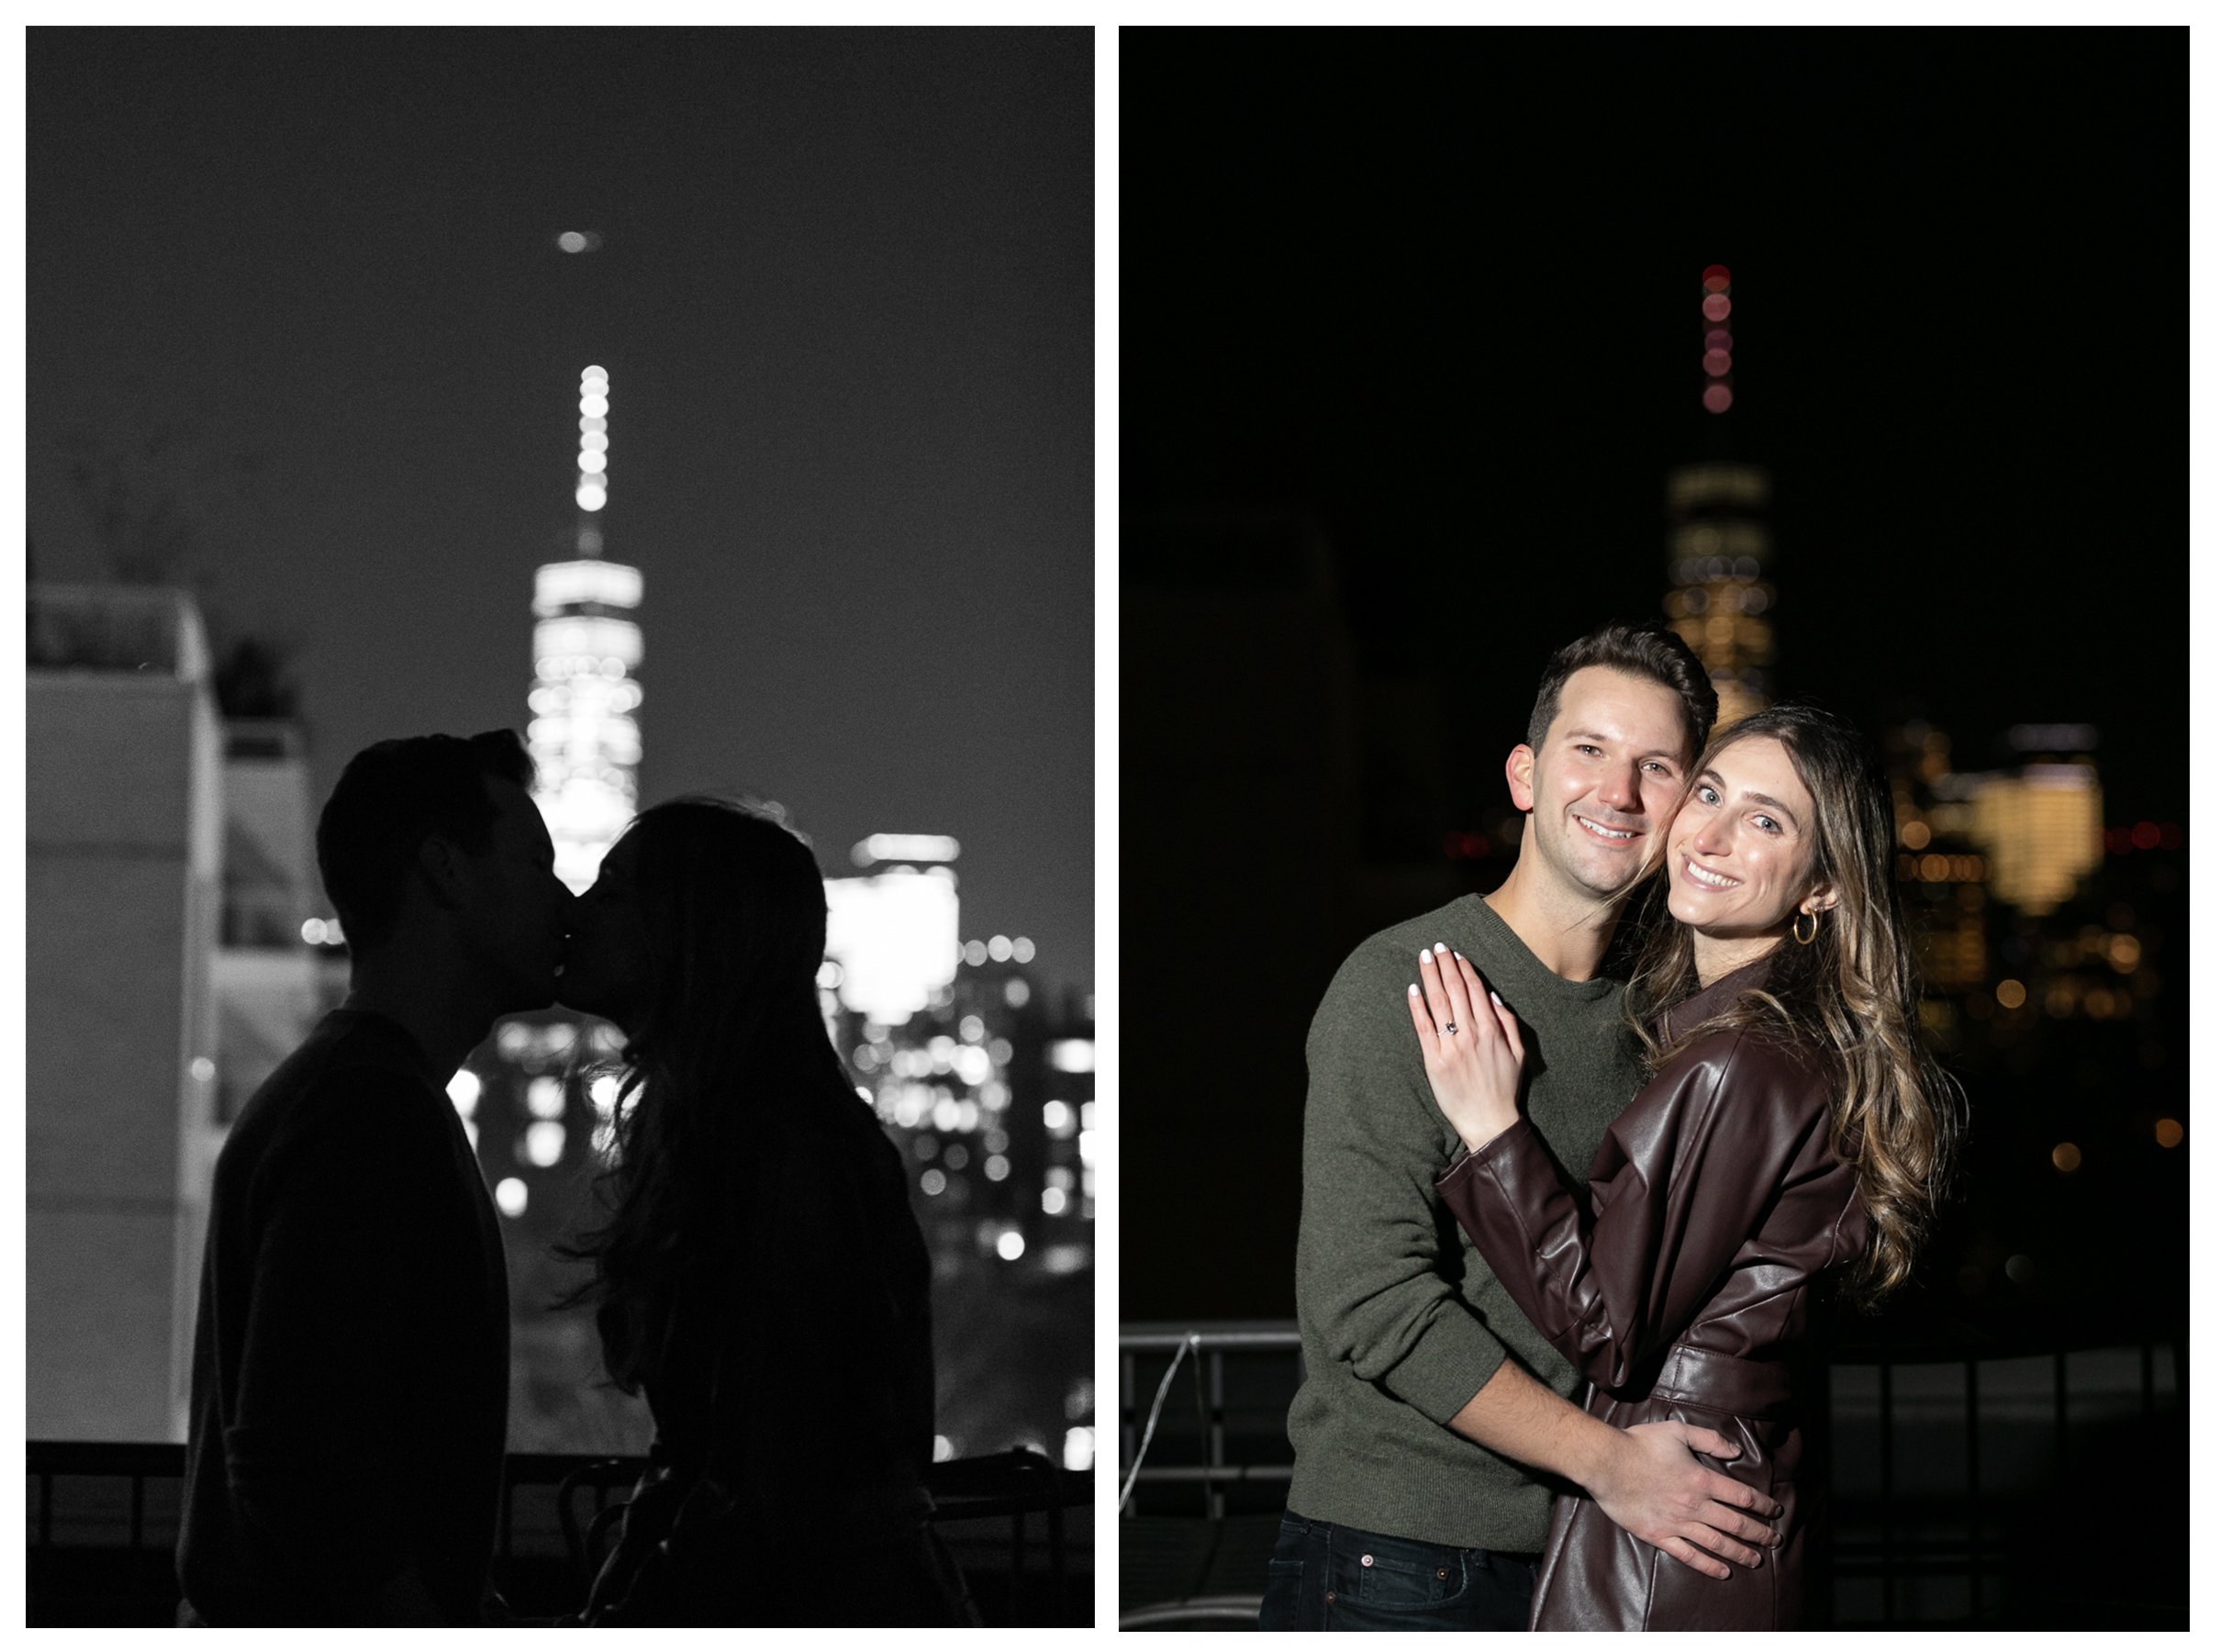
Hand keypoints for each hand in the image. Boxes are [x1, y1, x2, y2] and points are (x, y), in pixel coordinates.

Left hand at [1405, 944, 1524, 1152]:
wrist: (1489, 1121)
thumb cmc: (1504, 1088)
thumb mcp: (1519, 1053)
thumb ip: (1507, 1022)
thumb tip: (1492, 996)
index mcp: (1492, 1030)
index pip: (1475, 990)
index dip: (1464, 969)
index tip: (1456, 955)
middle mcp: (1471, 1034)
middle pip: (1455, 990)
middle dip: (1445, 965)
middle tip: (1437, 947)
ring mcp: (1451, 1046)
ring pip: (1438, 1003)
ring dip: (1430, 976)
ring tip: (1424, 957)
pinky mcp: (1434, 1060)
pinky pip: (1423, 1027)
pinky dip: (1417, 1006)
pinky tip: (1413, 989)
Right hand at [1586, 1420, 1781, 1579]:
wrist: (1606, 1463)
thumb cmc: (1640, 1444)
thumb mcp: (1678, 1431)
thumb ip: (1710, 1439)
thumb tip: (1736, 1450)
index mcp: (1702, 1480)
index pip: (1743, 1497)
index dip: (1764, 1506)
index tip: (1776, 1512)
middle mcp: (1695, 1505)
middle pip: (1737, 1524)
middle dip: (1760, 1534)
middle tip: (1775, 1541)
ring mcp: (1677, 1523)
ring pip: (1718, 1544)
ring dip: (1741, 1553)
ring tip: (1756, 1560)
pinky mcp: (1659, 1535)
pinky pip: (1689, 1555)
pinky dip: (1709, 1566)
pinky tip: (1723, 1572)